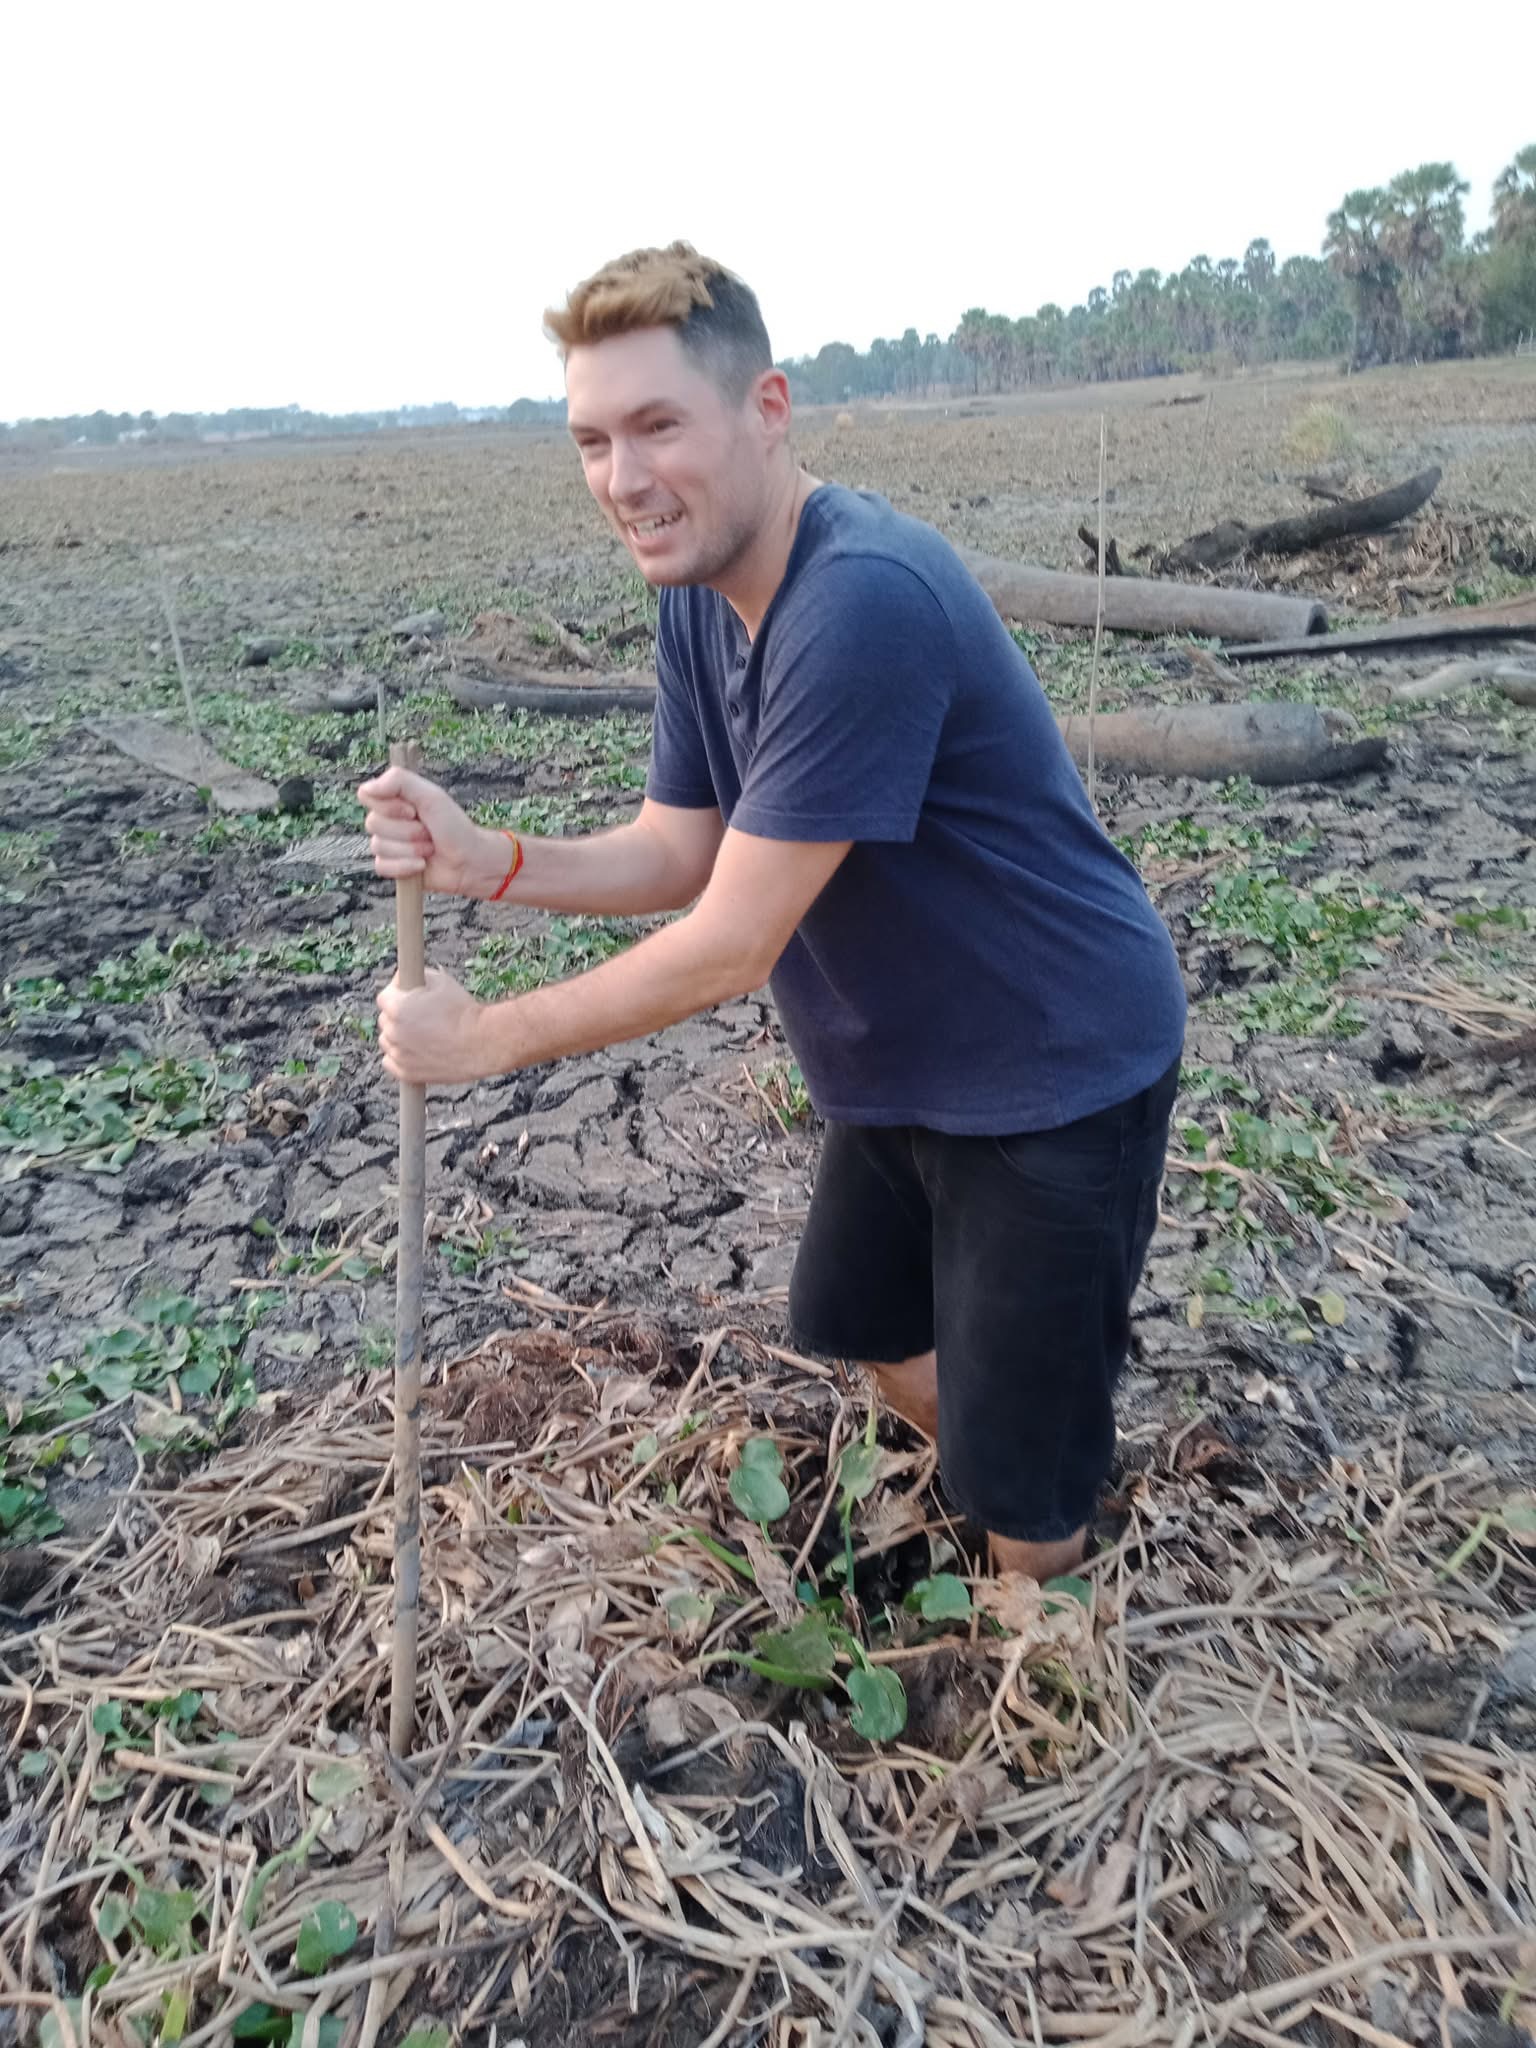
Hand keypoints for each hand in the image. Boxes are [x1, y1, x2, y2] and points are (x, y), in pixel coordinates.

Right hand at [357, 766, 496, 895]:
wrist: (469, 860)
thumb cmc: (453, 826)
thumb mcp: (431, 796)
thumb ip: (399, 782)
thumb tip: (366, 788)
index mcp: (394, 800)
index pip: (366, 795)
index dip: (388, 806)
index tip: (412, 810)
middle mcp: (387, 820)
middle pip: (373, 823)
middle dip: (407, 830)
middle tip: (428, 832)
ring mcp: (388, 844)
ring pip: (379, 846)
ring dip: (410, 849)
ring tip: (429, 848)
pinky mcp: (391, 867)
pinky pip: (382, 866)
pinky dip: (405, 866)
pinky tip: (421, 865)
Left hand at [376, 967, 490, 1083]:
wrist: (481, 1043)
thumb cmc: (464, 1011)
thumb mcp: (441, 981)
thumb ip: (418, 977)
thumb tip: (409, 978)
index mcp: (398, 1007)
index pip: (384, 997)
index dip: (397, 993)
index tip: (409, 994)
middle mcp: (393, 1031)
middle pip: (385, 1020)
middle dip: (398, 1015)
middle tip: (419, 1014)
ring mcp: (399, 1054)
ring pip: (388, 1041)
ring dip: (398, 1036)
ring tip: (421, 1034)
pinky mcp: (406, 1073)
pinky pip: (390, 1062)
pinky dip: (399, 1056)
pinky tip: (414, 1051)